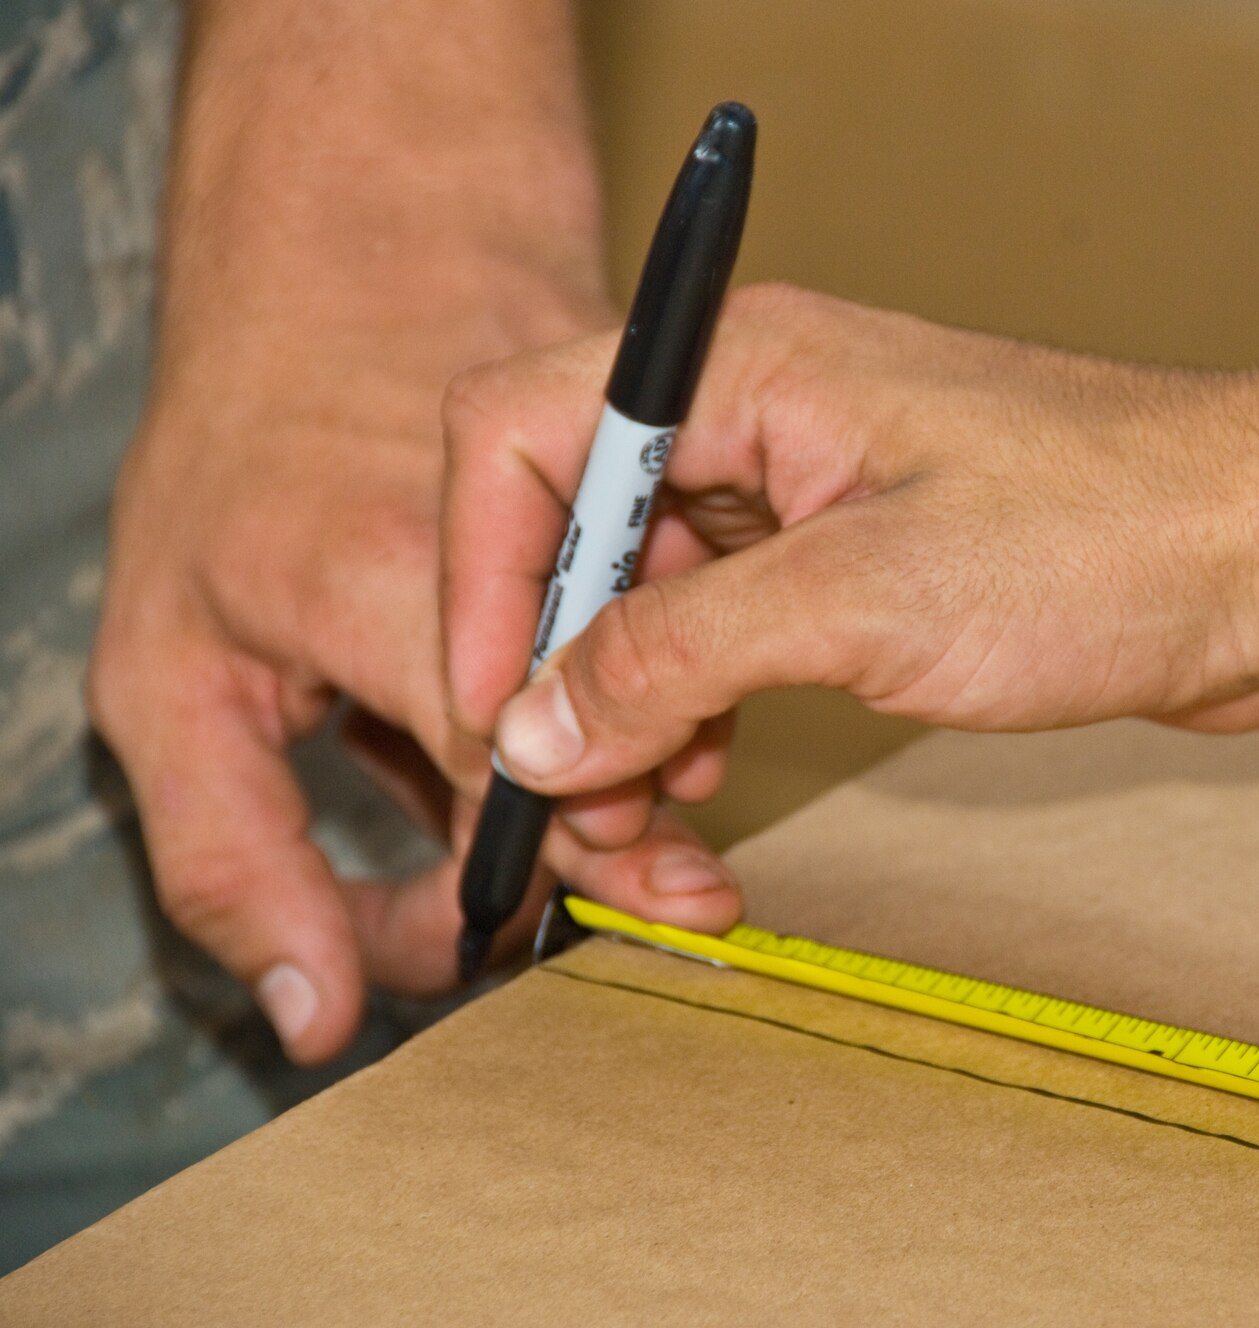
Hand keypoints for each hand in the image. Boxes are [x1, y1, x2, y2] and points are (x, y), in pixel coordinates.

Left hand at [88, 259, 744, 1063]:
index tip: (527, 924)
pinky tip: (608, 690)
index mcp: (385, 585)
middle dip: (615, 828)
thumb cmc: (240, 469)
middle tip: (633, 880)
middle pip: (608, 731)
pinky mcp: (663, 485)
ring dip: (644, 748)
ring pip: (664, 672)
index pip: (502, 771)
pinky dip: (658, 672)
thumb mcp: (163, 676)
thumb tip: (315, 1015)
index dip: (530, 869)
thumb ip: (233, 862)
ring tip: (614, 775)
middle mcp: (516, 543)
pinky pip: (683, 611)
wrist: (355, 257)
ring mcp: (609, 497)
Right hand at [441, 285, 1258, 808]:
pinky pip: (722, 642)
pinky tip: (703, 791)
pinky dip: (693, 720)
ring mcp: (806, 493)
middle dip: (557, 681)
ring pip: (644, 608)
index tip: (490, 707)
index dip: (478, 577)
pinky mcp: (854, 566)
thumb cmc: (1109, 535)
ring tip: (653, 830)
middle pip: (573, 539)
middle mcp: (759, 417)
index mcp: (741, 368)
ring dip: (623, 723)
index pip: (521, 438)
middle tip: (580, 810)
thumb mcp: (861, 600)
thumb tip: (530, 721)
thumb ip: (672, 653)